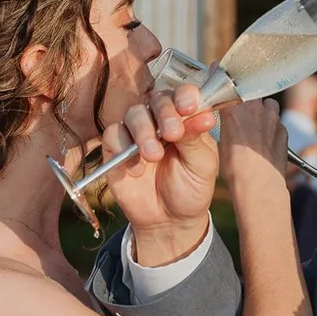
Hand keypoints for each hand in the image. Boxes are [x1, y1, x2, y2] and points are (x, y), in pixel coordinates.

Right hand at [104, 84, 220, 264]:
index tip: (188, 107)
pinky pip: (113, 134)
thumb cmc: (190, 189)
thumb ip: (196, 139)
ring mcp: (137, 133)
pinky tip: (137, 169)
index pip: (184, 95)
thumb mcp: (202, 166)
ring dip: (144, 131)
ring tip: (154, 156)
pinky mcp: (116, 149)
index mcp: (186, 120)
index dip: (185, 96)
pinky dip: (123, 148)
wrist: (168, 221)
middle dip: (165, 113)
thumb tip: (203, 114)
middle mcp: (161, 121)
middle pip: (157, 99)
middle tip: (173, 134)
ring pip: (134, 114)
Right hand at [217, 99, 289, 199]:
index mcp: (234, 108)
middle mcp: (254, 108)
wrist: (259, 184)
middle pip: (249, 94)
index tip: (222, 96)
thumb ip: (226, 123)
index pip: (227, 90)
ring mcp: (272, 117)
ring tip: (254, 128)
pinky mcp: (283, 129)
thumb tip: (227, 120)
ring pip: (267, 104)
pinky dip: (271, 127)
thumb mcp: (221, 142)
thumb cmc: (236, 168)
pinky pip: (277, 121)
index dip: (224, 92)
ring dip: (262, 111)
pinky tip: (265, 142)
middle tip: (239, 117)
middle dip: (245, 102)